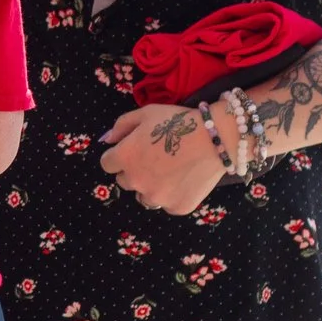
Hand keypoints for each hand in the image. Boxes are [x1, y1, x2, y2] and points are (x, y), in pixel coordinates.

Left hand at [101, 103, 226, 215]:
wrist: (215, 138)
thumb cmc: (178, 122)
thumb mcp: (145, 113)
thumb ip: (121, 126)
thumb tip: (106, 141)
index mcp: (125, 157)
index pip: (107, 164)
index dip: (119, 156)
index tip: (134, 152)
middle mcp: (136, 181)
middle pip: (125, 181)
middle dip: (135, 171)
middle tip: (156, 160)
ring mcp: (157, 197)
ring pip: (144, 196)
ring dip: (151, 187)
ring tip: (170, 172)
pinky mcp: (177, 207)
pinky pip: (167, 204)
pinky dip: (173, 195)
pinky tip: (185, 180)